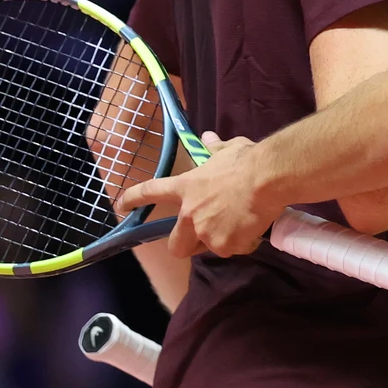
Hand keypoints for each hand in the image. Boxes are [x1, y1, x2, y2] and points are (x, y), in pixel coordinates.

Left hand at [117, 132, 276, 257]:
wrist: (267, 178)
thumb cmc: (247, 161)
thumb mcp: (228, 150)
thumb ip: (215, 149)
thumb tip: (208, 138)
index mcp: (186, 187)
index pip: (151, 191)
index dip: (133, 199)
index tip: (121, 206)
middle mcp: (190, 214)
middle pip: (176, 246)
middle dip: (187, 245)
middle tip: (205, 235)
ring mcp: (206, 233)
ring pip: (209, 248)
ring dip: (222, 241)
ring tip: (241, 223)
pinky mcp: (225, 246)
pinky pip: (234, 249)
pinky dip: (243, 243)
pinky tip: (254, 227)